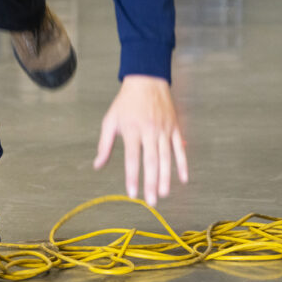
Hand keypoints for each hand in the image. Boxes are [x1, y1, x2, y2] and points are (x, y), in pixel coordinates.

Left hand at [93, 75, 188, 205]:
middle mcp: (149, 131)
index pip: (132, 158)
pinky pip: (179, 149)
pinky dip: (183, 164)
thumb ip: (105, 144)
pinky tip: (183, 179)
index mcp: (132, 130)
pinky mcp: (174, 127)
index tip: (133, 194)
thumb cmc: (126, 102)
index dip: (133, 177)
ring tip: (164, 194)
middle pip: (152, 161)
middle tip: (152, 202)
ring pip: (167, 158)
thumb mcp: (110, 120)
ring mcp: (164, 129)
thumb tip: (97, 165)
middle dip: (151, 183)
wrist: (147, 80)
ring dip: (166, 177)